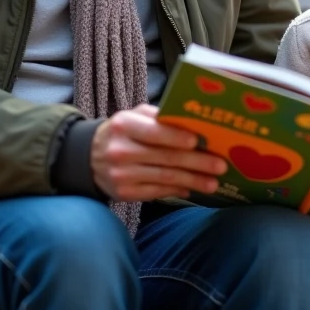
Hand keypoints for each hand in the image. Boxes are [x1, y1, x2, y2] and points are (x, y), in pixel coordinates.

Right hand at [90, 104, 227, 201]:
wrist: (90, 156)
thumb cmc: (123, 132)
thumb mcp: (134, 116)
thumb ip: (159, 117)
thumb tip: (194, 125)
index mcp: (124, 125)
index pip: (154, 132)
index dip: (176, 137)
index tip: (198, 142)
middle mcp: (120, 150)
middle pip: (165, 157)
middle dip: (197, 162)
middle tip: (220, 166)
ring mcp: (121, 174)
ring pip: (165, 177)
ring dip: (192, 180)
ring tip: (213, 183)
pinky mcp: (124, 193)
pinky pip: (156, 192)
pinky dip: (176, 190)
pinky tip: (191, 189)